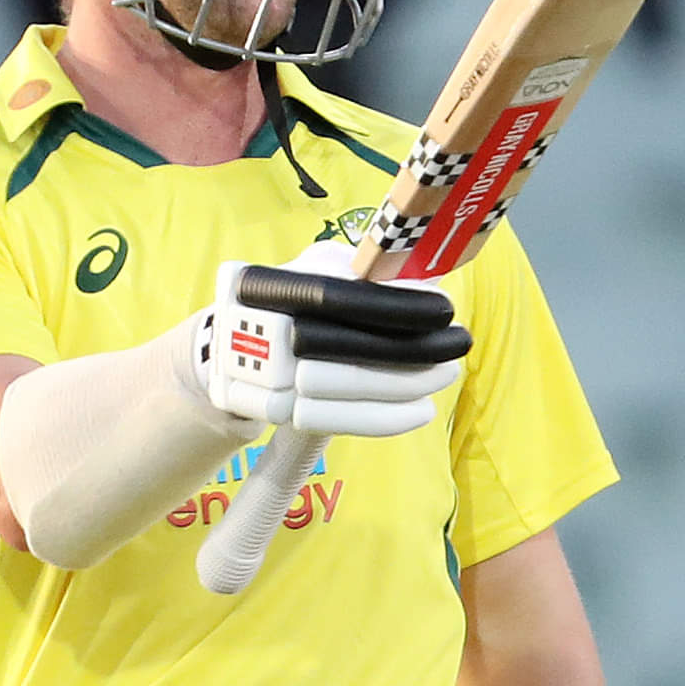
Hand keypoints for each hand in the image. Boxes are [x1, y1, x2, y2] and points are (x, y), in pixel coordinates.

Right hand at [179, 255, 468, 443]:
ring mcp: (272, 377)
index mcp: (281, 286)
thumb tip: (424, 279)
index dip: (400, 306)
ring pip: (352, 387)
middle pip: (355, 346)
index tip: (444, 309)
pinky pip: (341, 420)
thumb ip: (365, 267)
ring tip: (446, 374)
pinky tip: (422, 410)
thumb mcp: (316, 265)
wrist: (225, 347)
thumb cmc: (291, 297)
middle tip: (458, 344)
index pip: (347, 297)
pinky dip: (387, 419)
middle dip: (417, 349)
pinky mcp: (278, 412)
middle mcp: (272, 332)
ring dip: (409, 385)